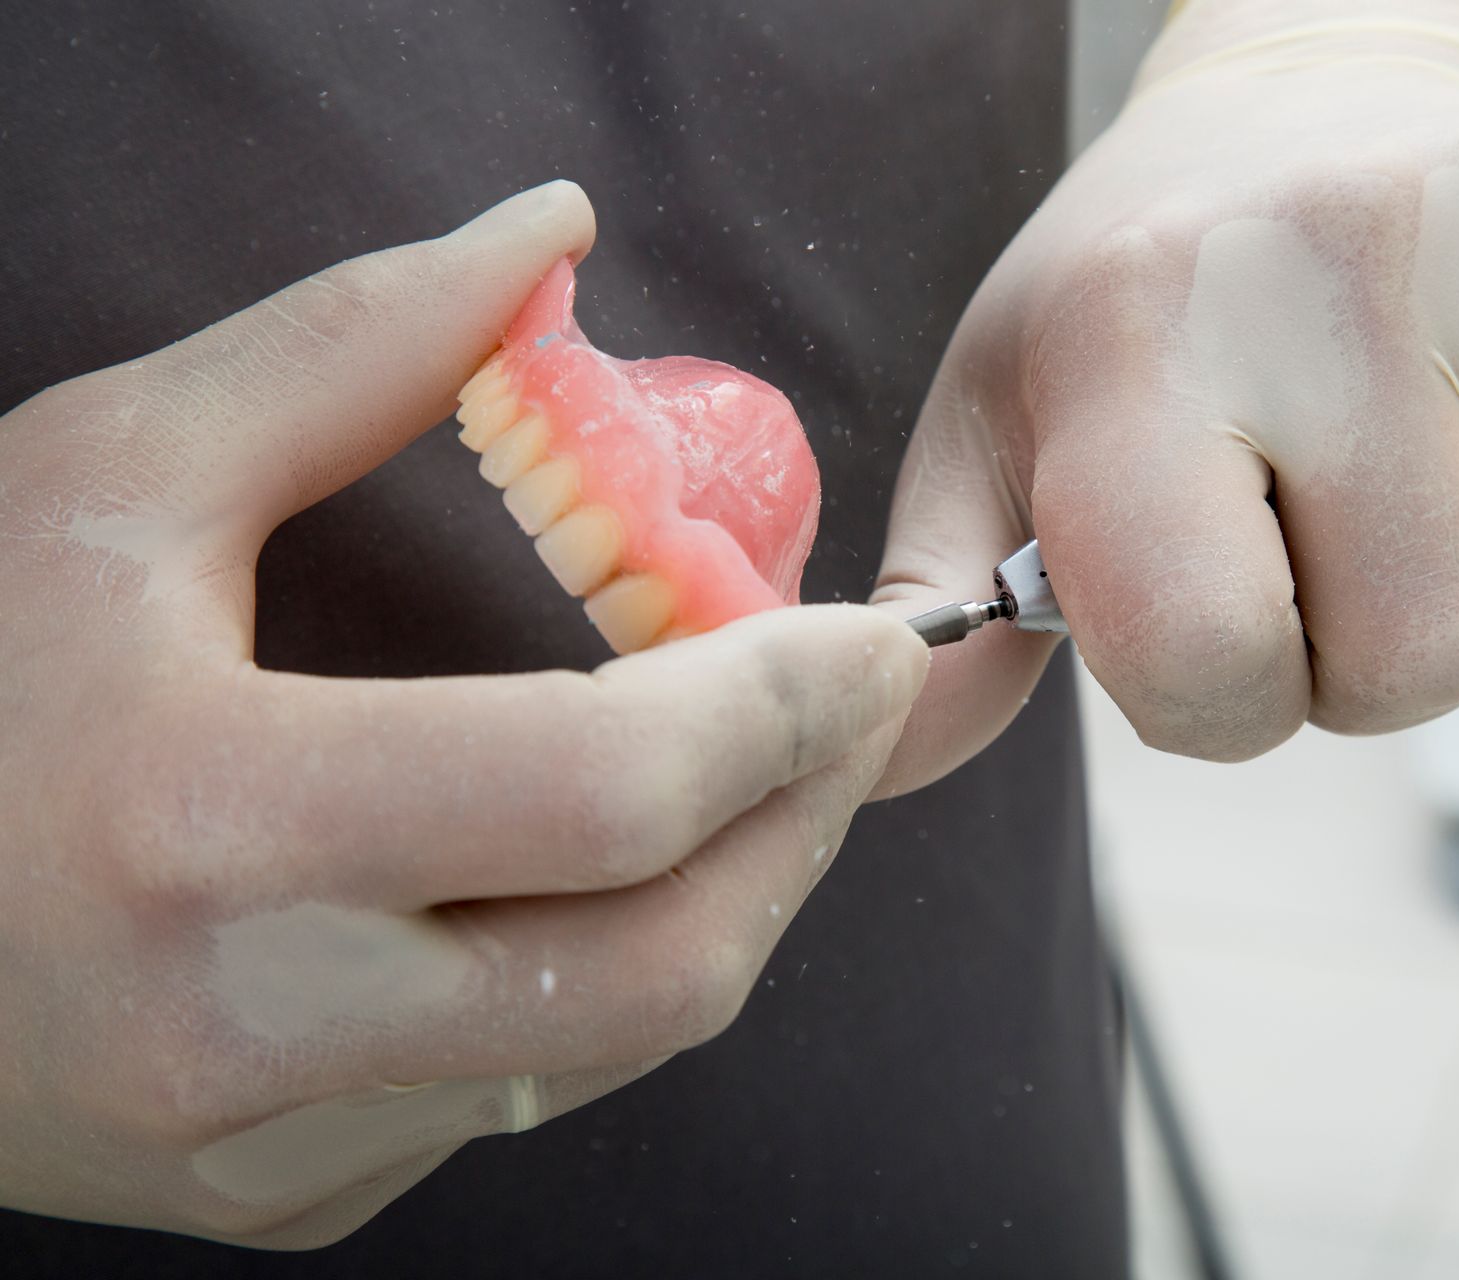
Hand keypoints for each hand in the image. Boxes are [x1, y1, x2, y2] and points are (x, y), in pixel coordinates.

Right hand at [0, 183, 926, 1246]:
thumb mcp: (115, 478)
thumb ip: (350, 350)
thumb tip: (547, 239)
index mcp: (207, 825)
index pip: (608, 794)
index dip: (786, 707)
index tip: (872, 638)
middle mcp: (248, 1027)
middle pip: (667, 965)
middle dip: (809, 821)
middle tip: (852, 706)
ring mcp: (272, 1145)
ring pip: (619, 1044)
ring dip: (731, 893)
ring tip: (748, 767)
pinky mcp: (286, 1198)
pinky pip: (525, 1090)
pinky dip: (603, 967)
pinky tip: (579, 871)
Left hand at [873, 0, 1458, 792]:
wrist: (1316, 83)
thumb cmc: (1144, 293)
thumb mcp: (1000, 425)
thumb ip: (941, 606)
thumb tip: (877, 751)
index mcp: (1132, 339)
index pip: (1212, 658)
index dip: (1217, 697)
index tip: (1210, 620)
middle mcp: (1321, 268)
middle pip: (1417, 661)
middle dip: (1364, 662)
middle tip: (1323, 549)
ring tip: (1413, 475)